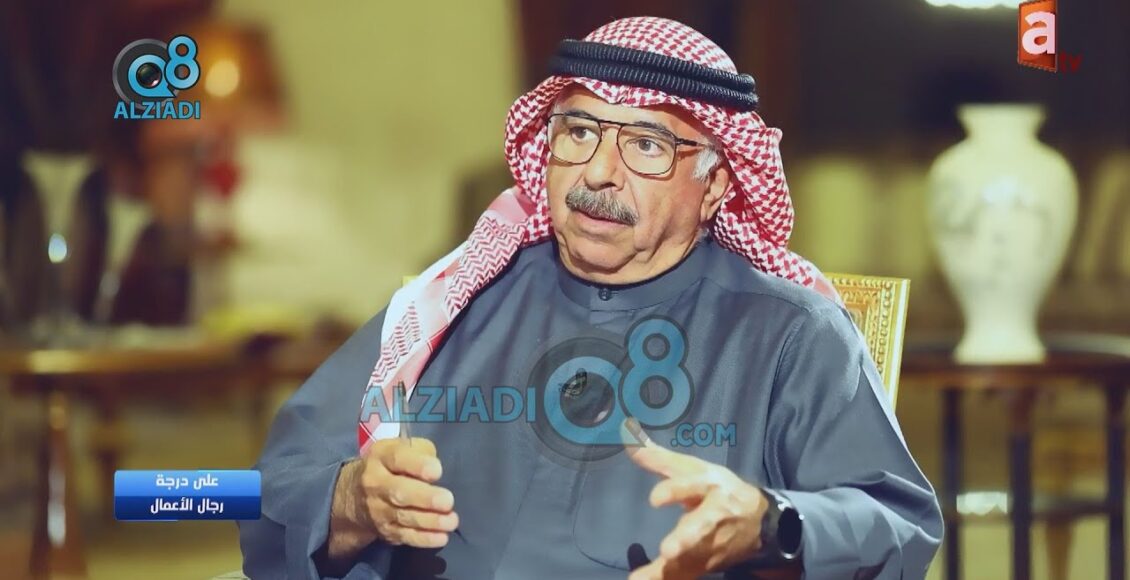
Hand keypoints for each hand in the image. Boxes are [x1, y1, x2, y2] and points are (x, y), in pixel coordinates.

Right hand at [328, 437, 457, 557]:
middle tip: (448, 501)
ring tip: (451, 521)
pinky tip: (442, 537)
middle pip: (399, 492)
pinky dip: (424, 538)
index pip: (397, 458)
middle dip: (425, 498)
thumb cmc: (390, 465)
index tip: (437, 472)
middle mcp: (375, 483)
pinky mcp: (384, 530)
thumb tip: (435, 470)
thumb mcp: (401, 448)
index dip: (418, 465)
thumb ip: (421, 452)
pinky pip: (405, 536)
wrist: (354, 494)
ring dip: (430, 521)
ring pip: (404, 517)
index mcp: (381, 456)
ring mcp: (378, 509)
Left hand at [623, 419, 767, 579]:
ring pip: (692, 558)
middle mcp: (715, 516)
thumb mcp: (694, 469)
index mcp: (711, 486)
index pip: (692, 487)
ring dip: (671, 569)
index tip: (654, 499)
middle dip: (686, 540)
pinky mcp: (708, 564)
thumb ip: (660, 458)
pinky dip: (664, 579)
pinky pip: (685, 575)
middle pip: (701, 528)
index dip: (675, 491)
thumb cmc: (719, 488)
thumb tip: (627, 433)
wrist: (760, 521)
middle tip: (669, 552)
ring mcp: (713, 544)